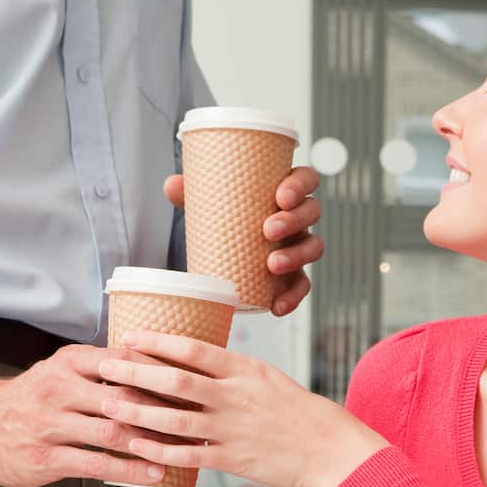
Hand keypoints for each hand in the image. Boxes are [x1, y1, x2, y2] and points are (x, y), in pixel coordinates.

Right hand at [0, 344, 198, 486]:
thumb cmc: (34, 396)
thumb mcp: (62, 369)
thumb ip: (103, 366)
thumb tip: (158, 361)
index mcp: (69, 362)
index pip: (124, 361)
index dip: (163, 373)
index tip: (195, 382)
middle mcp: (60, 389)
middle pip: (125, 396)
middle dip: (166, 410)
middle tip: (201, 419)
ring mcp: (51, 424)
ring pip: (114, 431)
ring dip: (154, 442)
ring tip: (187, 450)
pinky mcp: (47, 457)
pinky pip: (97, 464)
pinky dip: (131, 469)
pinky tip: (156, 473)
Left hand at [95, 330, 387, 486]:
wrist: (330, 449)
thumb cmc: (300, 412)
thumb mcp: (268, 378)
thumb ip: (232, 371)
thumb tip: (195, 360)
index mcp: (245, 370)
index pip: (193, 349)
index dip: (157, 342)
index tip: (129, 337)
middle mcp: (235, 396)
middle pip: (175, 380)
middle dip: (135, 372)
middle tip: (105, 365)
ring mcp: (233, 429)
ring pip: (174, 418)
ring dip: (137, 411)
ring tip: (108, 404)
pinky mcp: (233, 459)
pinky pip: (188, 455)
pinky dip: (158, 450)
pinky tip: (136, 446)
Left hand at [163, 165, 322, 316]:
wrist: (223, 253)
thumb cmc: (223, 219)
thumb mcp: (207, 203)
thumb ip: (190, 192)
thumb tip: (172, 184)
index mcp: (283, 192)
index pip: (306, 179)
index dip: (301, 185)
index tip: (280, 196)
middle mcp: (297, 218)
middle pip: (312, 211)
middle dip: (294, 220)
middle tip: (268, 230)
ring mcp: (298, 246)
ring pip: (314, 246)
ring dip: (297, 255)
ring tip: (272, 265)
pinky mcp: (293, 276)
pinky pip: (303, 286)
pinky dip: (294, 297)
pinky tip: (277, 306)